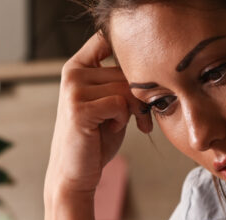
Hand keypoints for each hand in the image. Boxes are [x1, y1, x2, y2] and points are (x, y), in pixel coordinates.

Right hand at [43, 32, 151, 219]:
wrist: (76, 174)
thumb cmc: (96, 140)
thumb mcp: (109, 103)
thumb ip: (121, 81)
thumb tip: (153, 60)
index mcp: (76, 67)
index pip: (106, 38)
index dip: (130, 50)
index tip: (143, 69)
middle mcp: (72, 74)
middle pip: (125, 68)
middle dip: (141, 92)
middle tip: (142, 116)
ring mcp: (73, 90)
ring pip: (125, 86)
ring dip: (136, 107)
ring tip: (130, 124)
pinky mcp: (79, 109)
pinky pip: (119, 102)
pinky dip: (124, 118)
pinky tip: (114, 129)